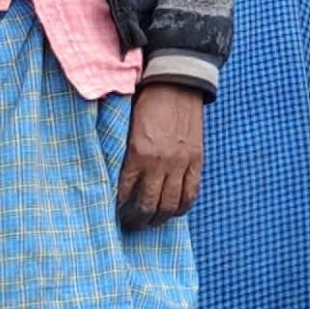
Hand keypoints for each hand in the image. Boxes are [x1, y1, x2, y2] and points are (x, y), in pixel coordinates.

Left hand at [118, 83, 204, 228]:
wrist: (177, 84)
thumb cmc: (146, 102)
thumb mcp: (126, 127)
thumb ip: (122, 153)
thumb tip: (113, 176)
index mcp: (138, 153)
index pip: (124, 192)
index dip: (118, 208)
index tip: (115, 213)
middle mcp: (160, 162)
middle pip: (149, 205)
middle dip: (138, 220)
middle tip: (132, 224)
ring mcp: (181, 163)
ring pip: (171, 205)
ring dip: (160, 218)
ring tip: (152, 221)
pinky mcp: (196, 160)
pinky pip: (191, 193)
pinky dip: (182, 207)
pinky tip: (174, 211)